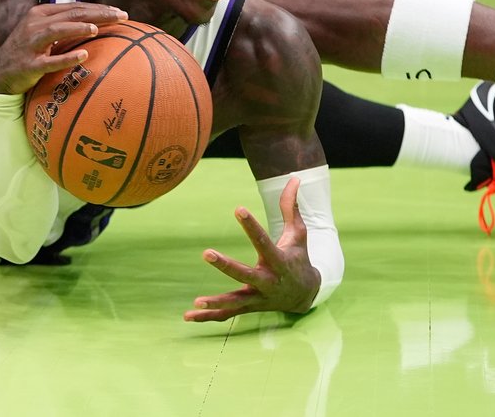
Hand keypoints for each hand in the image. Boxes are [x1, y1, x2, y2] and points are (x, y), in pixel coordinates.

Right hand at [0, 3, 127, 95]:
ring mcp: (31, 44)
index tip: (119, 12)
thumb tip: (95, 20)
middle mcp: (35, 25)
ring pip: (57, 31)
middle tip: (121, 16)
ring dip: (78, 29)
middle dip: (97, 14)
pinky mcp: (30, 65)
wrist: (0, 72)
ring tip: (97, 28)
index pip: (74, 7)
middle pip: (70, 15)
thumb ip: (64, 24)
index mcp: (41, 13)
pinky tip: (83, 56)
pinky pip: (50, 61)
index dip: (97, 8)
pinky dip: (66, 58)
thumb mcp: (42, 31)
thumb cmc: (28, 50)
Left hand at [183, 177, 320, 319]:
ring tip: (197, 302)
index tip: (238, 208)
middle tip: (206, 252)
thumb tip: (293, 178)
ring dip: (217, 303)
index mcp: (279, 261)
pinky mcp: (249, 308)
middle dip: (227, 266)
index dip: (251, 225)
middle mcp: (268, 281)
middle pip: (245, 275)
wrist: (306, 295)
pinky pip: (227, 315)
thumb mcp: (299, 233)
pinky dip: (209, 317)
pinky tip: (188, 316)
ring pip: (236, 302)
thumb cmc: (299, 258)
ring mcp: (258, 297)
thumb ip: (291, 207)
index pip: (263, 241)